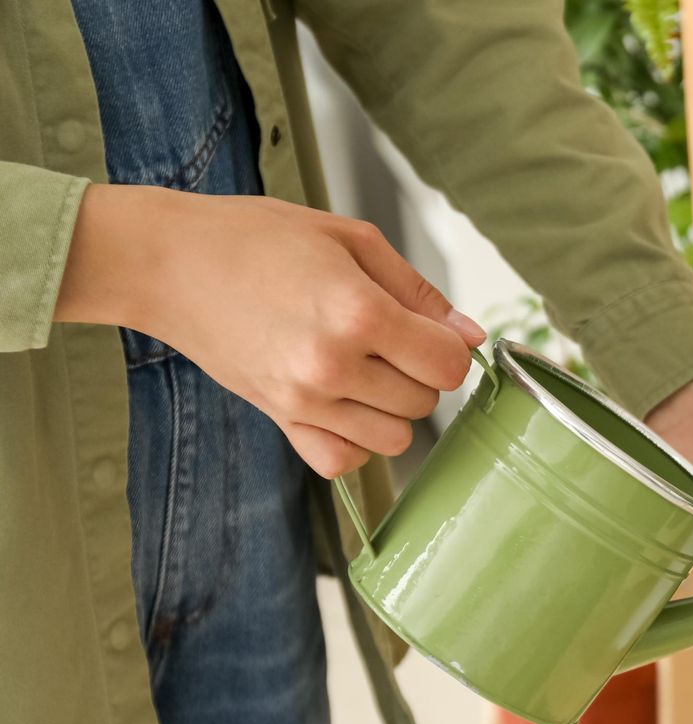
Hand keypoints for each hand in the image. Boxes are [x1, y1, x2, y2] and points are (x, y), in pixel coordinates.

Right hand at [56, 184, 482, 477]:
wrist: (167, 261)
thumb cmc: (255, 238)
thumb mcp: (350, 240)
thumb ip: (418, 291)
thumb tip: (470, 335)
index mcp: (358, 313)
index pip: (448, 366)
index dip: (447, 348)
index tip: (426, 331)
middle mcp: (332, 365)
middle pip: (423, 403)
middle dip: (417, 373)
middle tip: (383, 339)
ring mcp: (304, 399)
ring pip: (393, 439)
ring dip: (390, 408)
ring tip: (360, 368)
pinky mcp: (279, 419)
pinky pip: (343, 461)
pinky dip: (353, 442)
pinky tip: (341, 404)